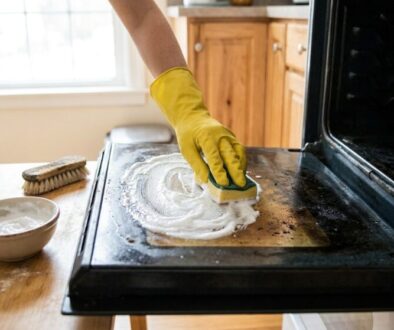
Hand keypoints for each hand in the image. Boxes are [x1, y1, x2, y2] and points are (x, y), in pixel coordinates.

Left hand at [151, 67, 246, 186]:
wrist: (194, 117)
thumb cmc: (188, 134)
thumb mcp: (186, 149)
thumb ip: (197, 164)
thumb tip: (205, 181)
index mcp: (206, 137)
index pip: (214, 156)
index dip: (219, 171)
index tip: (223, 183)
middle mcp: (220, 135)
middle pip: (230, 154)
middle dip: (236, 170)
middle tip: (240, 184)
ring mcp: (228, 135)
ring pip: (239, 152)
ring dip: (241, 167)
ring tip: (241, 181)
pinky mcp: (232, 137)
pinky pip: (239, 150)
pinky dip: (241, 161)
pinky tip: (240, 172)